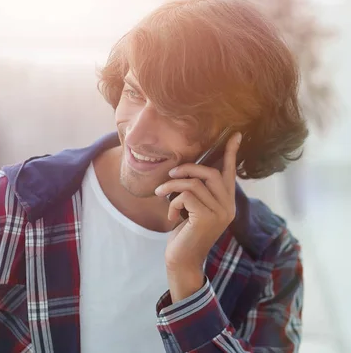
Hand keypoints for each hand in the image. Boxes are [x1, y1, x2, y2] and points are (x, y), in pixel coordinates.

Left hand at [154, 132, 241, 299]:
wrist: (182, 260)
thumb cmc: (184, 233)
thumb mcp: (192, 209)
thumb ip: (197, 192)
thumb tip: (188, 170)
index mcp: (226, 202)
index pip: (230, 173)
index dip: (230, 153)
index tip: (234, 134)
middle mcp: (228, 206)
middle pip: (209, 172)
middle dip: (187, 168)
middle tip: (170, 174)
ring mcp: (219, 213)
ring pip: (194, 183)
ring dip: (173, 185)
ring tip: (161, 193)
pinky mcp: (206, 218)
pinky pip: (186, 195)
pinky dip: (173, 201)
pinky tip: (170, 215)